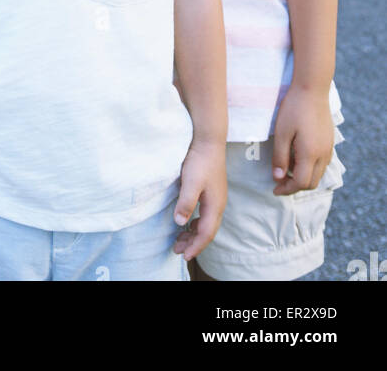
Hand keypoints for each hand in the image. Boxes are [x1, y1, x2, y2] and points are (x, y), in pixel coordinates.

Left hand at [173, 139, 227, 260]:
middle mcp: (218, 205)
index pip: (206, 234)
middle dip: (193, 243)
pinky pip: (205, 215)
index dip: (195, 247)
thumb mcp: (191, 182)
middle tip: (177, 250)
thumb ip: (186, 203)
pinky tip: (187, 222)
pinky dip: (196, 223)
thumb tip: (180, 224)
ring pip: (206, 224)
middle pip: (207, 232)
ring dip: (193, 234)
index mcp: (215, 206)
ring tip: (180, 240)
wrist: (209, 140)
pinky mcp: (211, 192)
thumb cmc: (200, 160)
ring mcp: (216, 198)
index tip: (183, 256)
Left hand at [271, 85, 334, 195]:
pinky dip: (310, 169)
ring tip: (287, 171)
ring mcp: (329, 148)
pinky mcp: (330, 142)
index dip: (287, 189)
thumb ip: (280, 157)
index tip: (274, 189)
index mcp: (310, 154)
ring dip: (303, 178)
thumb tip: (278, 177)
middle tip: (279, 182)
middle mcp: (323, 155)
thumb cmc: (293, 109)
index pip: (301, 183)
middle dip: (295, 186)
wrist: (312, 89)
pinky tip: (298, 159)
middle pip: (312, 182)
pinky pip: (322, 164)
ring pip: (319, 174)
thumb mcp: (281, 133)